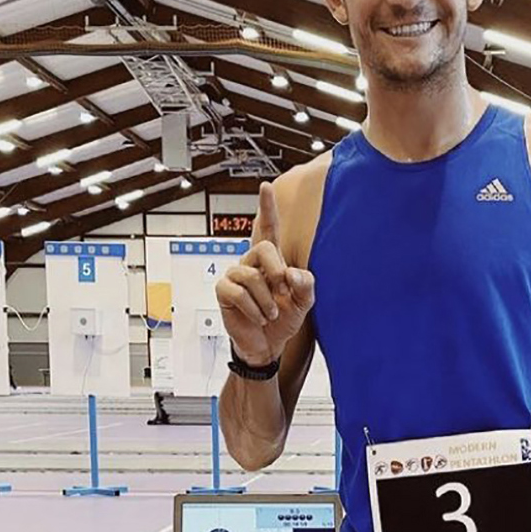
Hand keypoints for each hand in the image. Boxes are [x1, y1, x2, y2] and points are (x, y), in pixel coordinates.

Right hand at [215, 182, 315, 366]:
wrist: (268, 344)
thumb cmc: (283, 318)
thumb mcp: (304, 301)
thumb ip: (306, 284)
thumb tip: (290, 273)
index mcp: (271, 260)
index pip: (268, 228)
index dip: (267, 208)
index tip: (266, 187)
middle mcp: (251, 262)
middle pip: (263, 248)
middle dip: (277, 270)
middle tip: (283, 290)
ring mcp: (235, 275)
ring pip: (251, 275)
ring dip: (266, 300)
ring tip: (270, 313)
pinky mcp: (224, 291)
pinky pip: (238, 293)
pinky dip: (254, 309)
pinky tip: (258, 317)